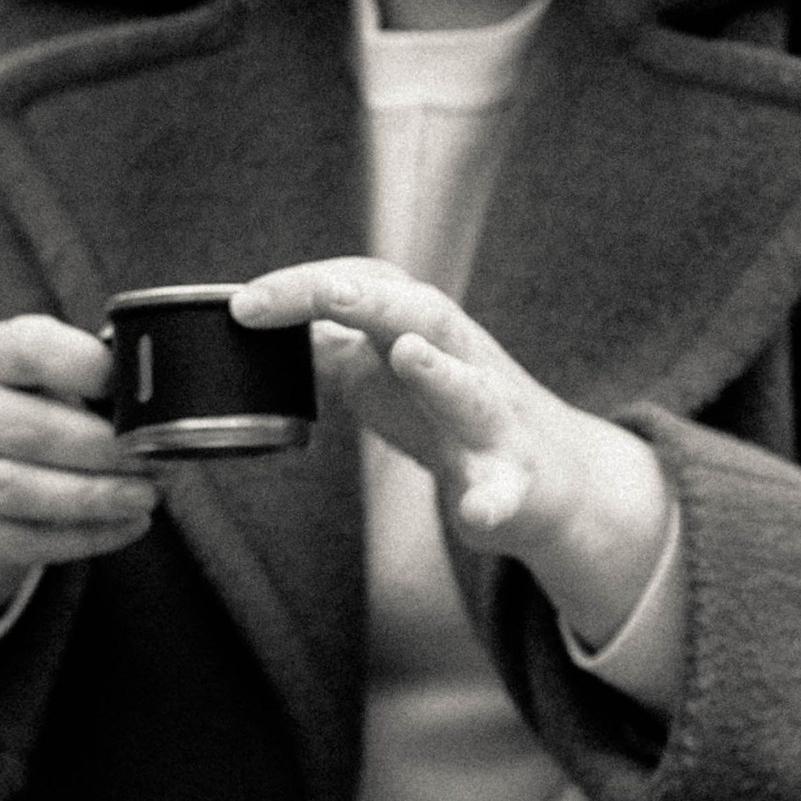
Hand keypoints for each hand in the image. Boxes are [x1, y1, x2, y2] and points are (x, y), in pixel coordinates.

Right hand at [0, 314, 159, 621]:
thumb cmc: (48, 411)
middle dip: (98, 448)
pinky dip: (84, 536)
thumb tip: (164, 400)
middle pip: (25, 429)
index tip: (125, 382)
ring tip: (146, 496)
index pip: (26, 349)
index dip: (79, 364)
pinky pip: (23, 539)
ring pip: (19, 490)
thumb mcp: (69, 377)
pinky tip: (128, 525)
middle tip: (151, 458)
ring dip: (92, 496)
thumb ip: (109, 378)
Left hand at [232, 258, 671, 644]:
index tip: (245, 302)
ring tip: (408, 354)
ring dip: (439, 372)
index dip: (308, 287)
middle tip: (329, 293)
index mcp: (426, 337)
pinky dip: (491, 500)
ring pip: (472, 392)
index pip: (370, 289)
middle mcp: (466, 365)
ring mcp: (496, 424)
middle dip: (376, 301)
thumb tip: (268, 321)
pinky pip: (505, 493)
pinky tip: (474, 512)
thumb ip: (335, 346)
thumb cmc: (456, 419)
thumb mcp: (391, 373)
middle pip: (426, 317)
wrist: (555, 482)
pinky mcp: (517, 485)